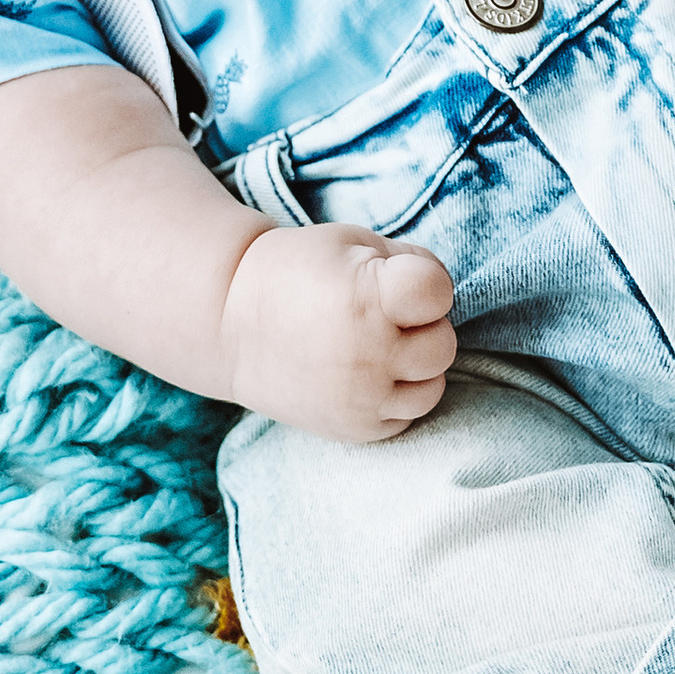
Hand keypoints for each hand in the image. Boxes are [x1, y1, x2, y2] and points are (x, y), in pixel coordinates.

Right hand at [218, 225, 456, 440]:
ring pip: (432, 388)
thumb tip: (442, 296)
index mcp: (366, 298)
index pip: (438, 291)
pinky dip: (396, 395)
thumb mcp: (351, 244)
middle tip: (384, 315)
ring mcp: (361, 398)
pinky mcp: (355, 429)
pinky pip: (405, 416)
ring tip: (379, 347)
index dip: (426, 282)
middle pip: (443, 344)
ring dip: (416, 366)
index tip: (398, 281)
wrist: (231, 326)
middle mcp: (368, 355)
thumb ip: (407, 263)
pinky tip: (367, 373)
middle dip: (422, 325)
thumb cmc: (299, 273)